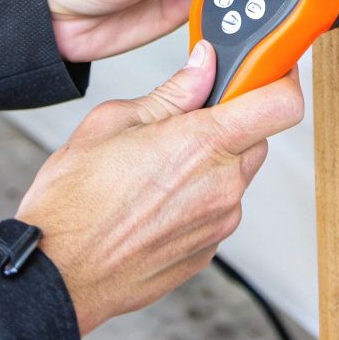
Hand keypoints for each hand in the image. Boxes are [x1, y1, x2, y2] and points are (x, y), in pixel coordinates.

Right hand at [16, 41, 304, 333]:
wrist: (57, 272)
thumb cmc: (73, 203)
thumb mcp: (113, 122)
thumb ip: (171, 92)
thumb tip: (202, 66)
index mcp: (204, 144)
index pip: (281, 104)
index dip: (278, 78)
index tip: (264, 69)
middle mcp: (222, 186)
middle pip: (258, 137)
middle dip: (231, 122)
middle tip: (185, 121)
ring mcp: (218, 223)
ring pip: (235, 175)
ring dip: (211, 164)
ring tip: (155, 168)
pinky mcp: (206, 251)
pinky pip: (217, 210)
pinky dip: (197, 199)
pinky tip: (153, 201)